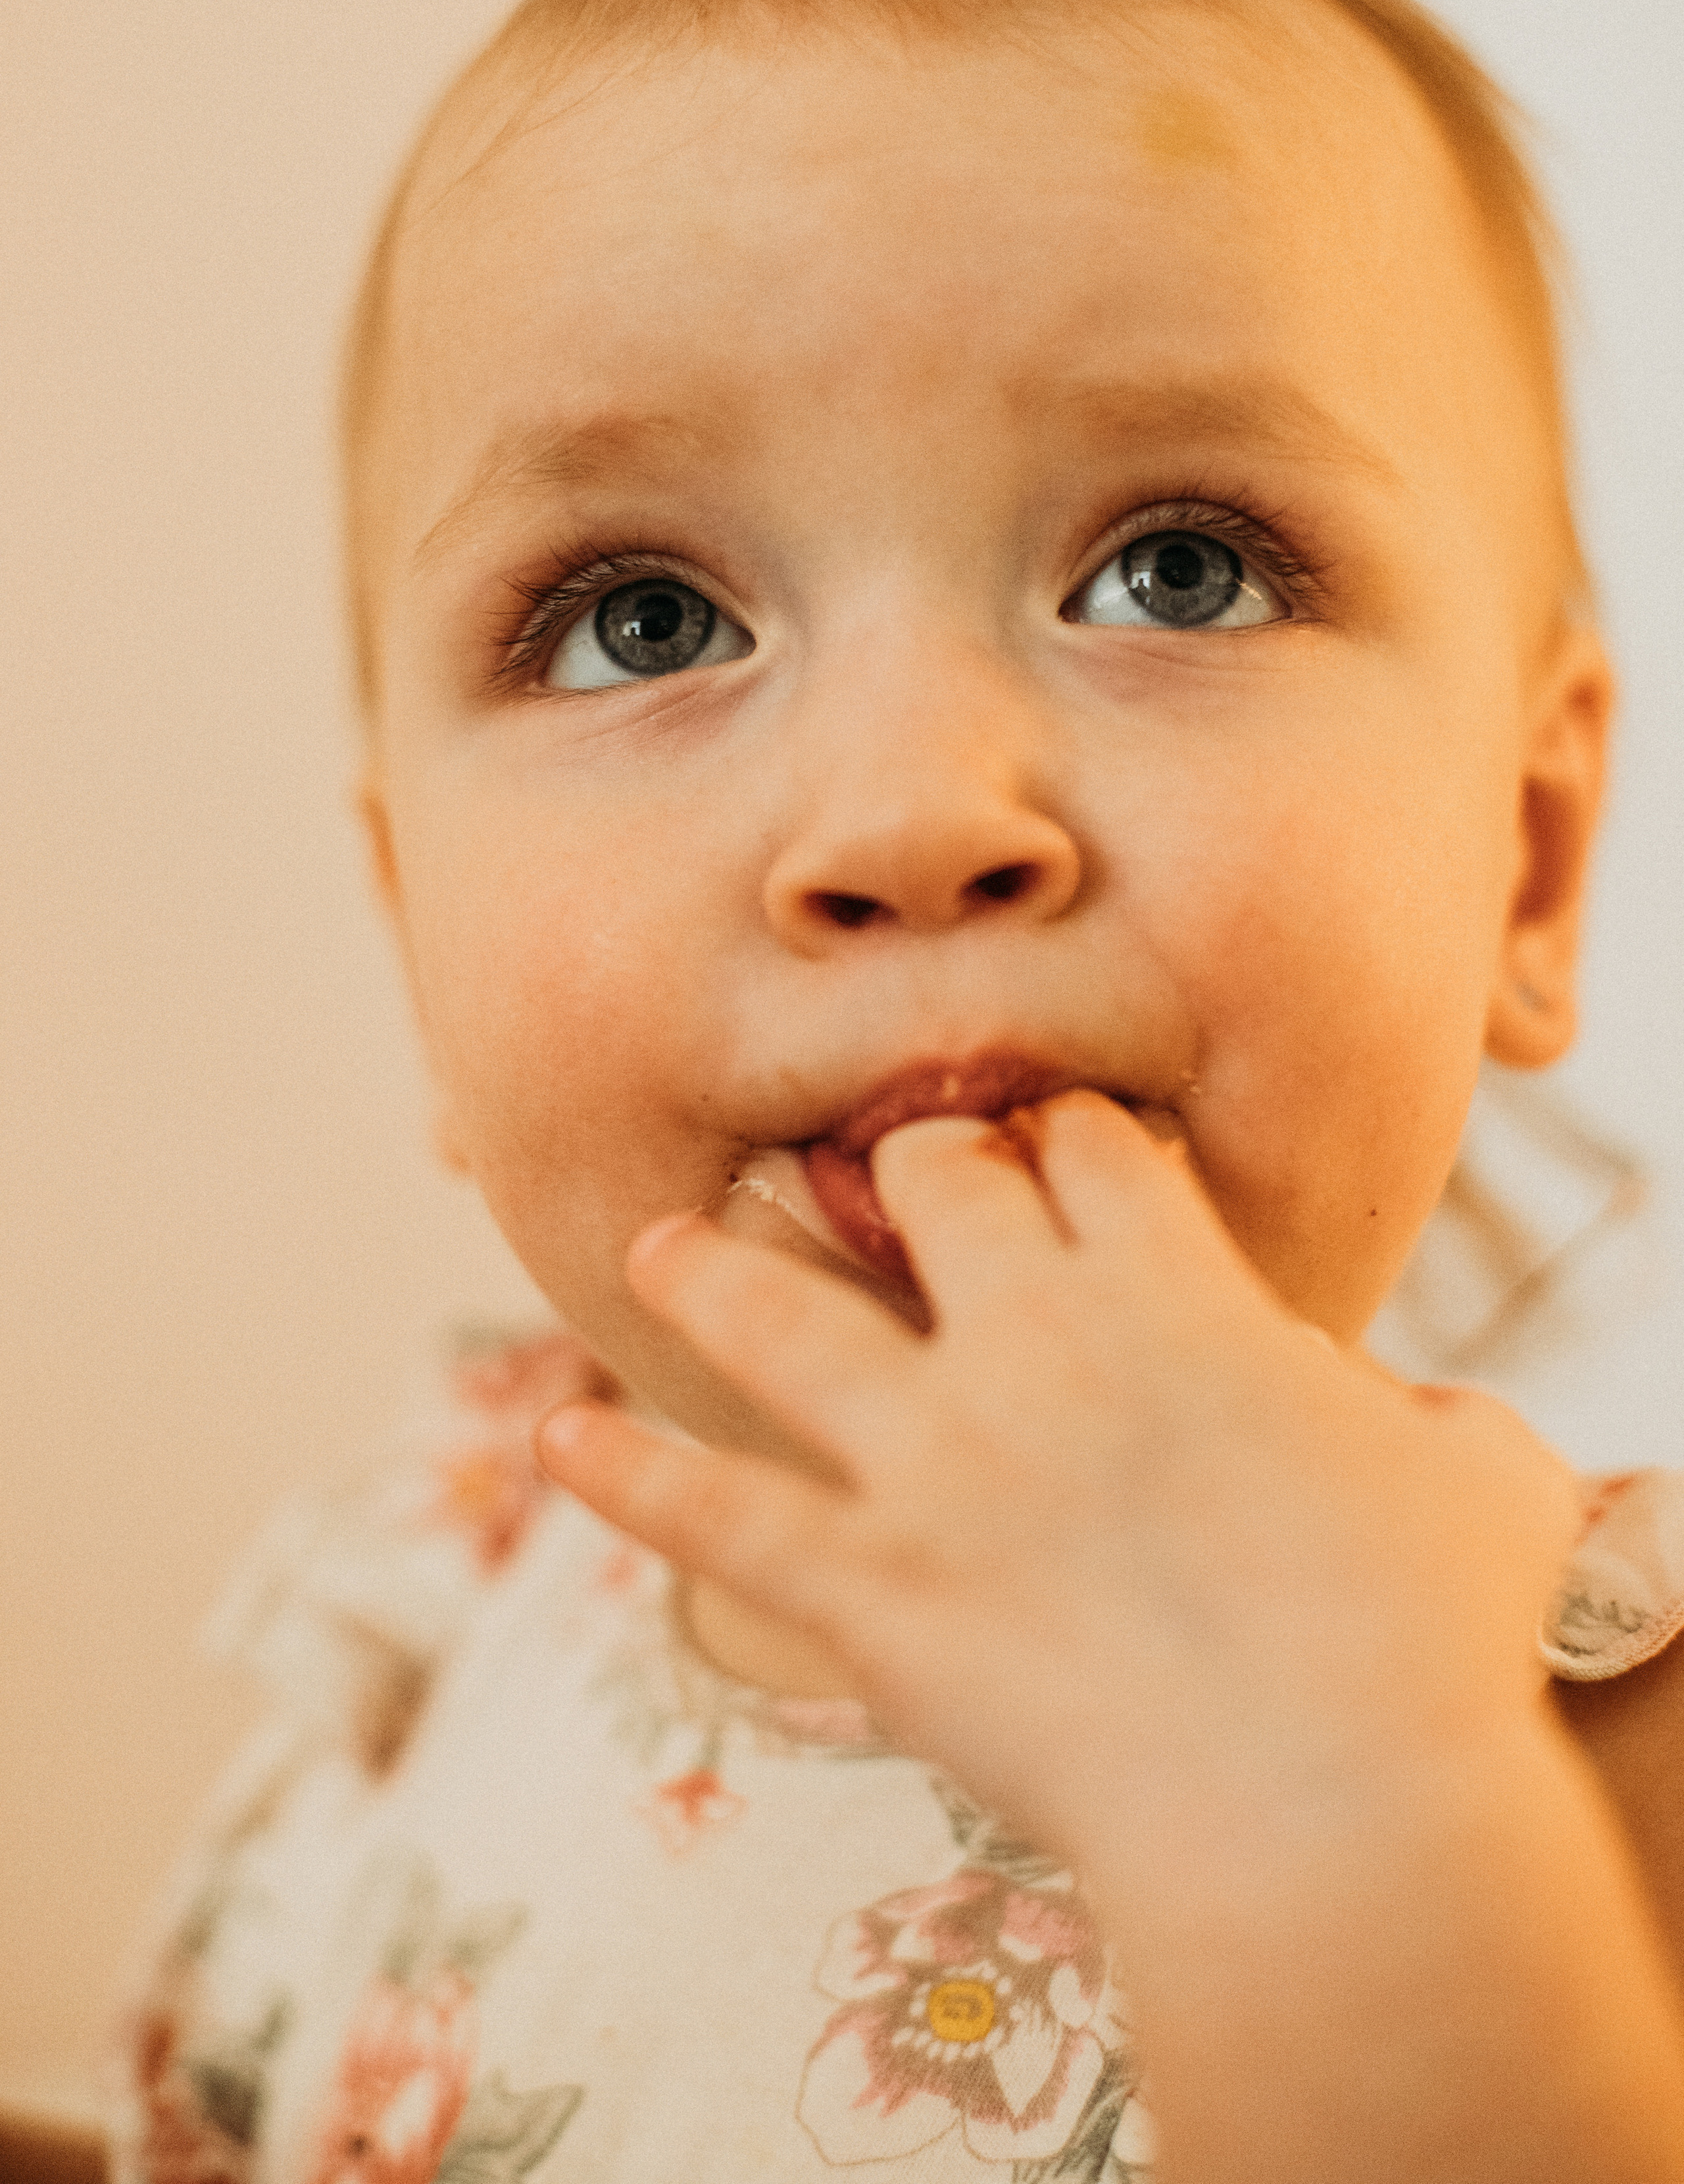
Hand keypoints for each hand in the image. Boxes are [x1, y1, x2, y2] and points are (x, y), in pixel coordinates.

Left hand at [537, 1091, 1574, 1882]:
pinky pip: (716, 1515)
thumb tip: (1412, 1430)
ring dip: (712, 1270)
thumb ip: (1436, 1432)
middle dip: (909, 1166)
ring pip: (782, 1319)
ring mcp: (934, 1460)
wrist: (1326, 1807)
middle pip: (932, 1188)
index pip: (1098, 1154)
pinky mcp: (869, 1590)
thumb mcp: (1481, 1490)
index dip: (1073, 1137)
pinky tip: (557, 1442)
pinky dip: (627, 1478)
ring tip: (658, 1242)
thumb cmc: (1429, 1643)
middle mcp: (1033, 1341)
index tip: (1058, 1145)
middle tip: (881, 1175)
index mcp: (1177, 1290)